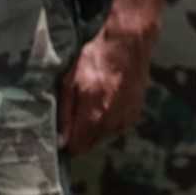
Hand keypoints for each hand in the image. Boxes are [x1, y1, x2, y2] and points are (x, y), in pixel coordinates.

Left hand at [58, 23, 155, 152]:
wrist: (128, 45)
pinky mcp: (134, 115)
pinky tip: (107, 98)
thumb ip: (64, 115)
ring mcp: (125, 121)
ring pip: (102, 136)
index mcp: (93, 118)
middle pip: (88, 145)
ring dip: (95, 126)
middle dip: (80, 133)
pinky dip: (109, 118)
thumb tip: (61, 142)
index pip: (75, 149)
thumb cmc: (95, 60)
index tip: (63, 127)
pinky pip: (115, 127)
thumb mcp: (70, 83)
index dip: (66, 140)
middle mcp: (111, 125)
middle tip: (77, 109)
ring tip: (94, 100)